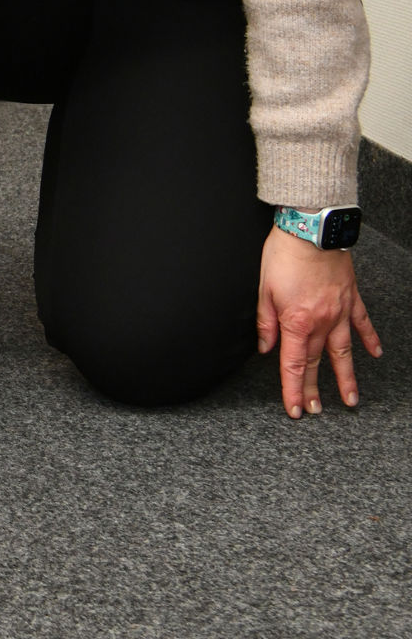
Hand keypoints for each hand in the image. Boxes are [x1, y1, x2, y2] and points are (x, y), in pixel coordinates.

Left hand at [256, 224, 381, 418]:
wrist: (311, 228)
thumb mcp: (263, 287)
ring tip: (350, 399)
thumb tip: (266, 346)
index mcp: (296, 320)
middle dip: (313, 388)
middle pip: (315, 361)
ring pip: (343, 351)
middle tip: (315, 409)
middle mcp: (321, 321)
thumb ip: (266, 321)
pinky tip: (375, 355)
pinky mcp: (351, 298)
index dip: (292, 388)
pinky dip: (369, 340)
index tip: (294, 409)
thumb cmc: (284, 253)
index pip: (293, 363)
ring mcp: (340, 311)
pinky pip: (362, 324)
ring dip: (345, 376)